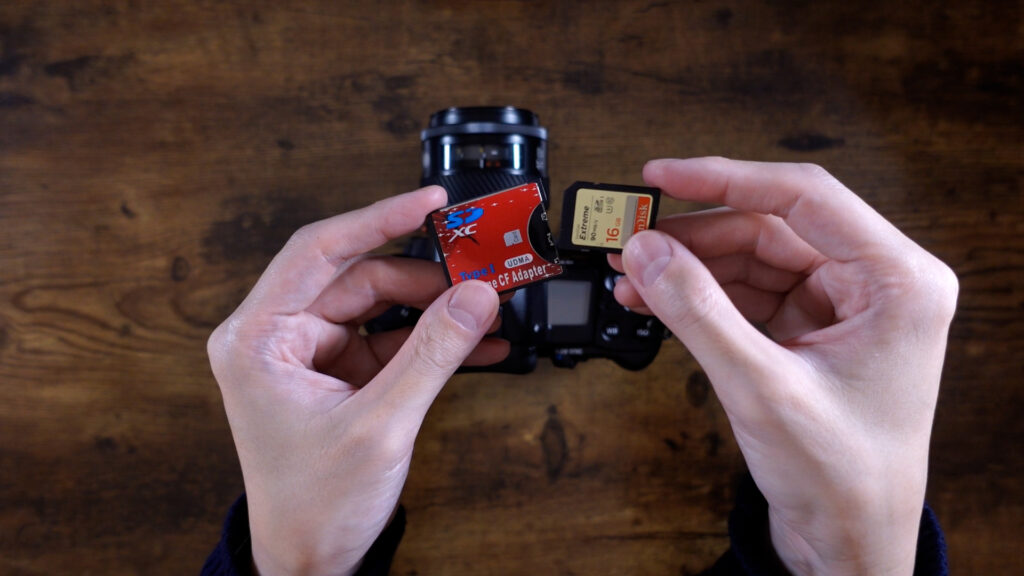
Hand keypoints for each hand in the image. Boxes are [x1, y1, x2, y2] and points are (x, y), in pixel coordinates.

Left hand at [207, 186, 506, 574]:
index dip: (378, 218)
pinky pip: (390, 337)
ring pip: (379, 303)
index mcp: (258, 339)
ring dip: (432, 307)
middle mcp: (277, 337)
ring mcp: (310, 354)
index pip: (318, 252)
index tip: (428, 203)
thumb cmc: (312, 504)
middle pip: (358, 275)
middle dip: (422, 275)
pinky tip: (474, 340)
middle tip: (475, 269)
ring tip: (482, 309)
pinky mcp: (339, 370)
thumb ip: (431, 355)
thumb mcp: (379, 425)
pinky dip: (430, 339)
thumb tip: (472, 298)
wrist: (310, 558)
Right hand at [611, 158, 957, 574]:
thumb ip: (699, 312)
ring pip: (752, 258)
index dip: (726, 178)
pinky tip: (655, 296)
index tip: (663, 176)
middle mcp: (875, 284)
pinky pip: (747, 293)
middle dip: (695, 235)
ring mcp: (841, 307)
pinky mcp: (810, 329)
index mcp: (897, 282)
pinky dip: (700, 294)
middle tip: (632, 237)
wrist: (847, 541)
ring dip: (690, 265)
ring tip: (633, 272)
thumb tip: (649, 250)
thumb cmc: (842, 478)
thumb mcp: (762, 387)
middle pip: (769, 228)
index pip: (804, 198)